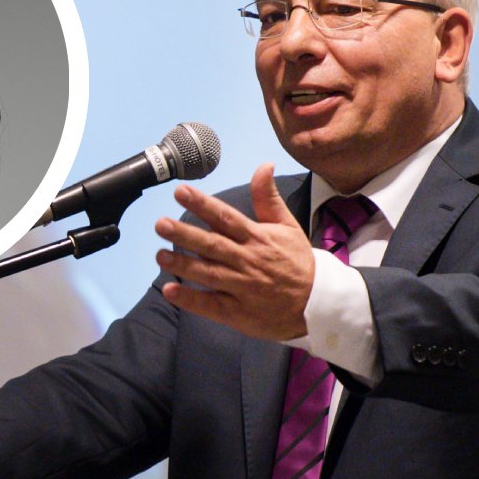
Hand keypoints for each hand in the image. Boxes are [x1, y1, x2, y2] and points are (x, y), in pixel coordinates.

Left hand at [156, 163, 314, 340]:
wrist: (318, 303)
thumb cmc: (298, 262)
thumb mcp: (288, 226)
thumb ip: (268, 198)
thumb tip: (263, 165)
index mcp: (257, 238)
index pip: (226, 217)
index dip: (202, 204)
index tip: (180, 191)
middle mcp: (248, 261)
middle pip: (213, 245)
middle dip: (185, 234)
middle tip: (160, 224)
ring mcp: (242, 287)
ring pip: (209, 274)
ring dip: (183, 264)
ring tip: (160, 255)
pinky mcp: (238, 312)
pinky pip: (211, 305)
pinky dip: (191, 299)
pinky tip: (171, 291)